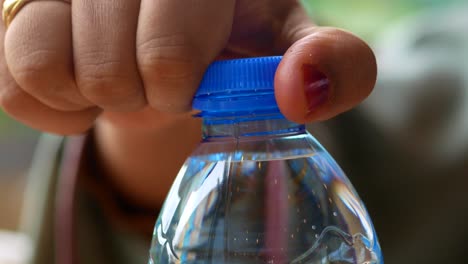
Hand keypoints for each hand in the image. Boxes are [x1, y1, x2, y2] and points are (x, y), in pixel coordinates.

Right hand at [0, 0, 375, 134]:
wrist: (176, 45)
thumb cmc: (234, 43)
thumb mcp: (292, 49)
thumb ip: (332, 65)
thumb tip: (300, 90)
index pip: (169, 50)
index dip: (180, 85)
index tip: (192, 81)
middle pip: (108, 69)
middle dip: (143, 99)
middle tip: (159, 83)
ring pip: (46, 66)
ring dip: (98, 100)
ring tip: (124, 83)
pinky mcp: (14, 15)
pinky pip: (12, 83)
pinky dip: (55, 110)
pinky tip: (85, 93)